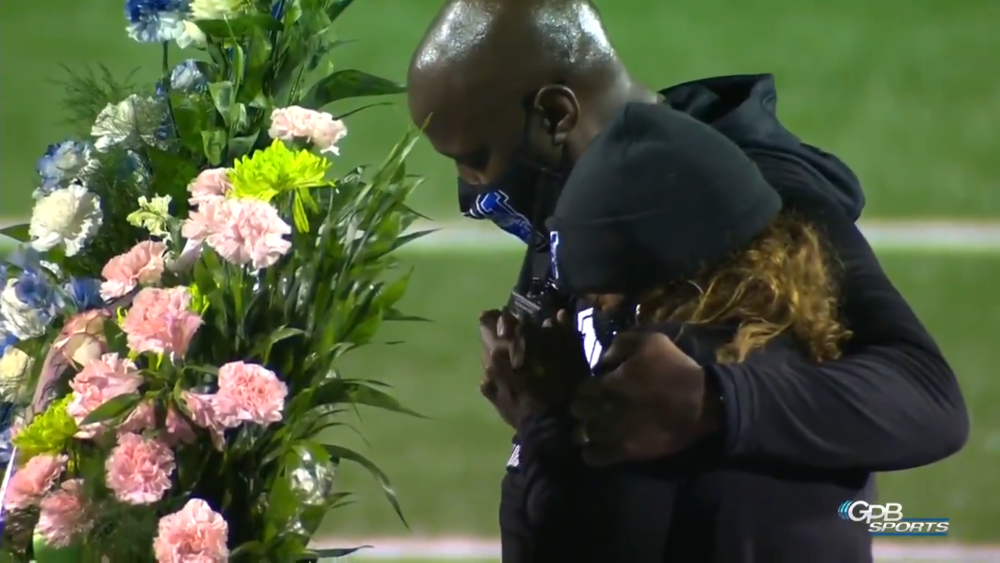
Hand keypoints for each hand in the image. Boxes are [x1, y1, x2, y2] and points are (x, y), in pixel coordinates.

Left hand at [478, 309, 590, 428]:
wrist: (546, 425)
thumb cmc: (561, 387)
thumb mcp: (570, 356)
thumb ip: (563, 332)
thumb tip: (558, 315)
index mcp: (514, 341)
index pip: (504, 318)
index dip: (511, 315)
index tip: (516, 315)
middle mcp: (496, 353)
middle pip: (486, 329)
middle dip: (493, 324)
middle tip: (503, 324)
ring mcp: (489, 374)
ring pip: (485, 352)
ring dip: (493, 348)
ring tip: (505, 351)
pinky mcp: (489, 392)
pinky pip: (486, 376)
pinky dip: (494, 373)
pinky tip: (502, 376)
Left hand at [570, 331, 722, 465]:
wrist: (702, 404)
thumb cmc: (676, 370)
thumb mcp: (651, 341)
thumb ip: (620, 344)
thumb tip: (603, 360)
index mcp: (607, 384)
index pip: (582, 388)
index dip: (588, 388)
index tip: (596, 389)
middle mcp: (604, 410)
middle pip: (578, 411)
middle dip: (584, 408)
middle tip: (594, 408)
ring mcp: (613, 433)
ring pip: (582, 435)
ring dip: (585, 430)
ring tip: (594, 429)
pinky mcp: (625, 452)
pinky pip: (594, 457)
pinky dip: (591, 452)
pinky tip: (597, 447)